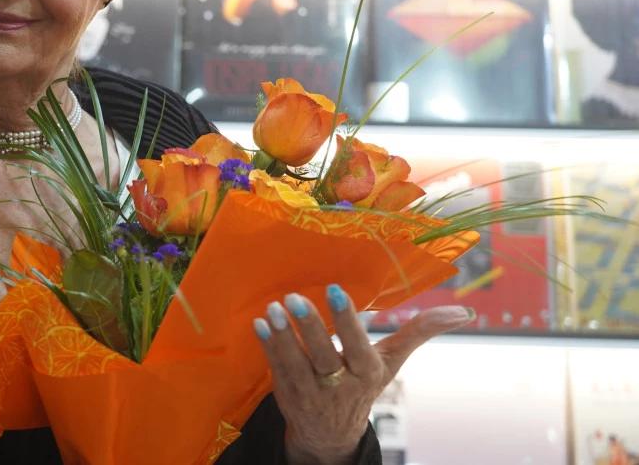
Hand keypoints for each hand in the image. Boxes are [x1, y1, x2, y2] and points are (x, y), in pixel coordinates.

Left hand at [254, 286, 473, 464]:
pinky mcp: (287, 395)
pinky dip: (268, 348)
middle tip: (294, 297)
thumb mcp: (391, 361)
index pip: (357, 345)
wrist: (332, 434)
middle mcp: (340, 386)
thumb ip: (420, 332)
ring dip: (284, 336)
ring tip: (273, 308)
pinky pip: (277, 370)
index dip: (346, 320)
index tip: (334, 289)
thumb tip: (463, 313)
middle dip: (310, 327)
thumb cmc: (362, 383)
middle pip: (324, 355)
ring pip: (296, 364)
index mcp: (367, 372)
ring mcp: (311, 394)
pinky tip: (259, 324)